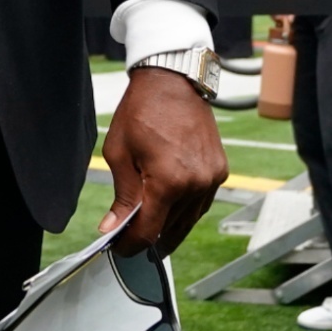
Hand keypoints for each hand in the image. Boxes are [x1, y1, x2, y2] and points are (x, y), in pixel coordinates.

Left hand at [98, 67, 227, 259]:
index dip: (131, 245)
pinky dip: (185, 212)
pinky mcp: (220, 171)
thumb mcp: (119, 153)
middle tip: (128, 239)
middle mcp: (195, 185)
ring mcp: (211, 179)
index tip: (119, 249)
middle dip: (147, 237)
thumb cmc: (141, 112)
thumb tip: (112, 227)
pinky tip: (170, 213)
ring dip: (168, 228)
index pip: (149, 231)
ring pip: (188, 220)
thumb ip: (121, 196)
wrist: (172, 81)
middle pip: (169, 229)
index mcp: (168, 182)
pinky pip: (202, 203)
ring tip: (149, 232)